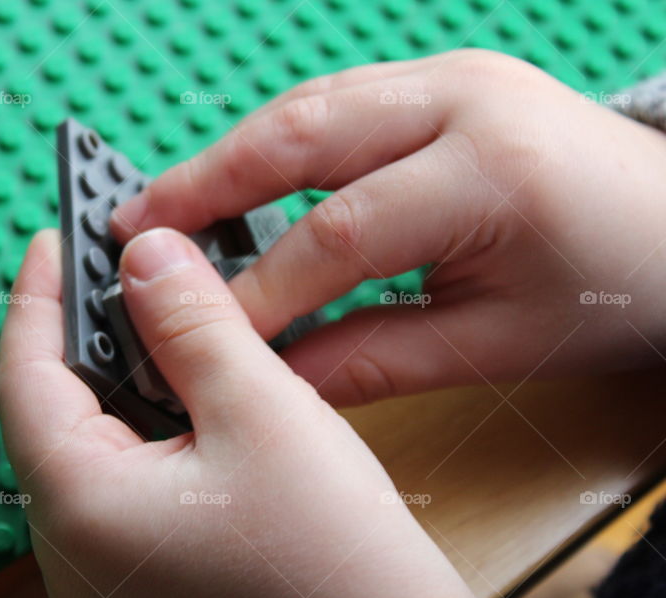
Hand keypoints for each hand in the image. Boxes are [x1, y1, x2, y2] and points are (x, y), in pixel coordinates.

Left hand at [0, 229, 503, 597]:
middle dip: (82, 332)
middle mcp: (76, 555)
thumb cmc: (332, 559)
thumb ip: (192, 322)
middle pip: (53, 413)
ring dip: (119, 379)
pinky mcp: (148, 585)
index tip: (54, 237)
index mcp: (80, 508)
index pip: (24, 375)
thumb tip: (144, 253)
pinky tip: (183, 394)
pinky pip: (123, 486)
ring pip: (92, 449)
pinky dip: (143, 428)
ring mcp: (109, 579)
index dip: (38, 296)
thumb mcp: (261, 411)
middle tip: (114, 268)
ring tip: (153, 317)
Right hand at [111, 49, 665, 406]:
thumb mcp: (495, 344)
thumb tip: (274, 374)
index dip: (259, 289)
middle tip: (132, 227)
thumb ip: (372, 357)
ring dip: (231, 156)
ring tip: (166, 205)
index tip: (204, 332)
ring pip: (309, 105)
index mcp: (489, 170)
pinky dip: (277, 145)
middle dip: (205, 182)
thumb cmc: (613, 291)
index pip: (337, 232)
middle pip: (302, 132)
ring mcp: (453, 75)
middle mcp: (463, 99)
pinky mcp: (444, 79)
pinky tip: (238, 179)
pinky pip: (338, 104)